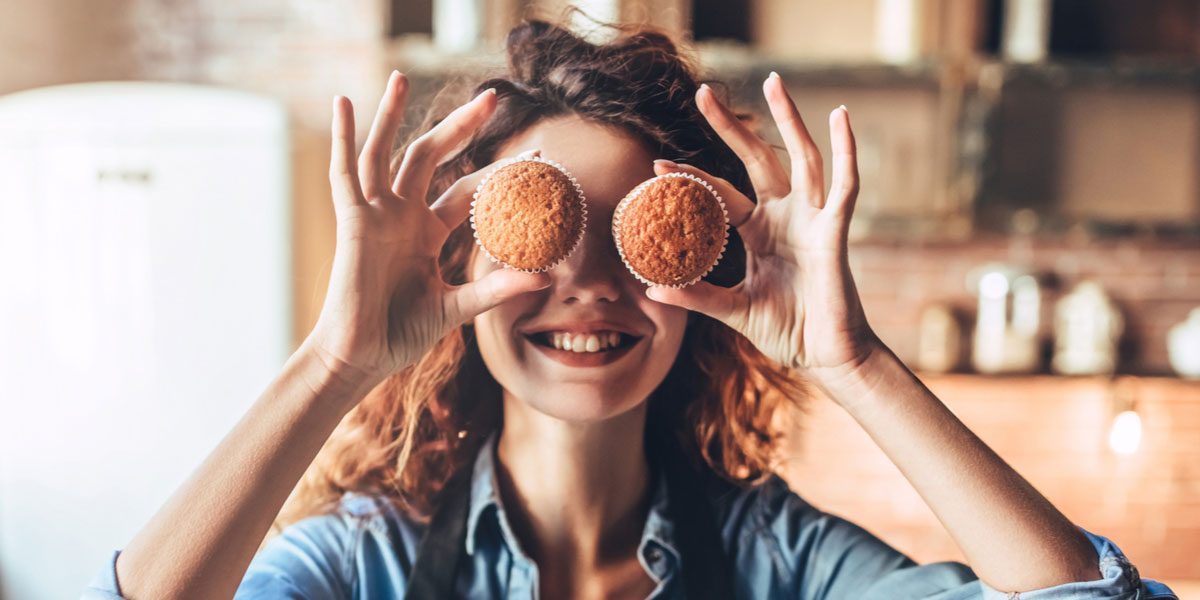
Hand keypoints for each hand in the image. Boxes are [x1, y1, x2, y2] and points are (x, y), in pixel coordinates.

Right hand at [306, 71, 550, 386]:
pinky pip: (345, 173)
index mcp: (427, 232)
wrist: (362, 357)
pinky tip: (343, 104)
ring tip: (402, 77)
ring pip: (386, 152)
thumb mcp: (457, 308)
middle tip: (493, 96)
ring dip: (391, 114)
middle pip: (432, 156)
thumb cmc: (402, 334)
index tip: (538, 156)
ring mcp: (375, 215)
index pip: (468, 190)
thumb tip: (547, 277)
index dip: (499, 172)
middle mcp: (402, 215)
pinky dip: (343, 138)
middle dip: (460, 126)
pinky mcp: (352, 222)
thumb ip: (497, 289)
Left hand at [646, 74, 880, 384]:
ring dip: (789, 119)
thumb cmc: (787, 331)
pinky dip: (846, 151)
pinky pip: (843, 185)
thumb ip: (697, 296)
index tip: (656, 166)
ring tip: (773, 82)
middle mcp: (785, 218)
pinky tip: (841, 117)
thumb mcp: (733, 310)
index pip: (720, 195)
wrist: (826, 357)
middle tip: (702, 93)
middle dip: (731, 127)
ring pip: (801, 157)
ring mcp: (811, 220)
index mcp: (758, 233)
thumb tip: (651, 288)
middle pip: (757, 159)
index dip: (691, 179)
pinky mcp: (834, 231)